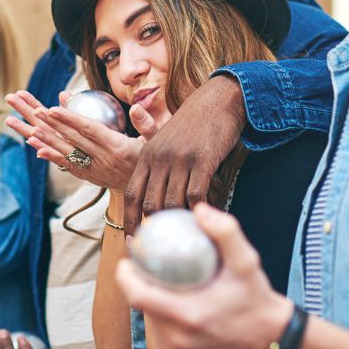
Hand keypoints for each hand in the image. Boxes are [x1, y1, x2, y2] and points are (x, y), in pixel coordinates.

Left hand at [5, 91, 159, 190]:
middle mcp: (104, 159)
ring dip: (46, 139)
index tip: (52, 108)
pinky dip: (53, 157)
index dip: (70, 118)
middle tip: (34, 110)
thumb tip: (136, 106)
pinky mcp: (92, 177)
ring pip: (67, 152)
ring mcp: (96, 170)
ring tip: (28, 128)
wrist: (152, 192)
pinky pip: (69, 166)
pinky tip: (37, 150)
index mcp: (119, 147)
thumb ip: (147, 123)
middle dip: (52, 123)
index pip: (90, 129)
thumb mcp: (158, 140)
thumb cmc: (156, 161)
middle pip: (73, 138)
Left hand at [115, 203, 292, 348]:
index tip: (126, 262)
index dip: (125, 277)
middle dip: (144, 288)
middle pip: (145, 309)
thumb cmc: (257, 299)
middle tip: (153, 271)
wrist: (273, 340)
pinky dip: (166, 332)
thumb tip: (199, 210)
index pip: (137, 296)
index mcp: (188, 316)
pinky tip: (173, 319)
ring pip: (154, 327)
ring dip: (156, 309)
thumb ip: (225, 232)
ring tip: (169, 291)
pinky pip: (163, 348)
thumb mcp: (246, 261)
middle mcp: (180, 342)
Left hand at [125, 75, 244, 231]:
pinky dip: (198, 211)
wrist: (217, 101)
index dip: (130, 220)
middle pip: (150, 203)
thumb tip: (154, 203)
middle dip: (154, 228)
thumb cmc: (192, 125)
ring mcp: (180, 159)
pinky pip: (197, 195)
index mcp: (146, 154)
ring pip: (172, 202)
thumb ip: (156, 167)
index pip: (132, 194)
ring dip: (177, 223)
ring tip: (183, 239)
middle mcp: (159, 158)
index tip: (133, 242)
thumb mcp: (166, 141)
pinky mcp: (203, 160)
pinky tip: (203, 221)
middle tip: (161, 248)